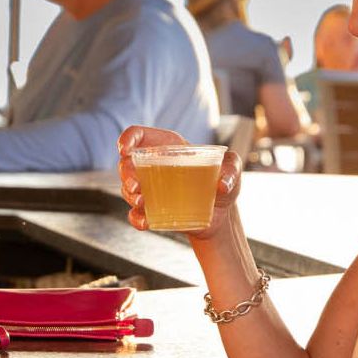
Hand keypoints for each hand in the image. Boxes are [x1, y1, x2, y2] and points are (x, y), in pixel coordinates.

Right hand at [116, 126, 241, 239]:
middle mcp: (154, 166)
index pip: (139, 136)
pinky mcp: (152, 209)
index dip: (127, 139)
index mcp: (168, 148)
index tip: (124, 149)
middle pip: (127, 163)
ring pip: (127, 187)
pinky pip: (135, 213)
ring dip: (129, 195)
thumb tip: (222, 184)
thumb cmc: (224, 182)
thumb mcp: (233, 168)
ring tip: (142, 202)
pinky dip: (136, 218)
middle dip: (125, 173)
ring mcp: (150, 188)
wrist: (222, 214)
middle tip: (135, 185)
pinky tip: (145, 222)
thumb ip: (232, 168)